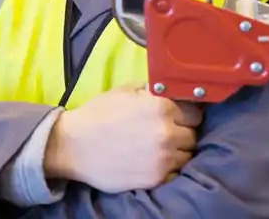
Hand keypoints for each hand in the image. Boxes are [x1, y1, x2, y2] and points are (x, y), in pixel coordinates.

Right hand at [44, 85, 202, 192]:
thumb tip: (169, 91)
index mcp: (161, 107)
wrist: (74, 145)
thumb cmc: (97, 114)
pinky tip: (150, 161)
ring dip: (176, 152)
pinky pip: (174, 173)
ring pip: (186, 156)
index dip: (184, 115)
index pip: (194, 114)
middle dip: (181, 133)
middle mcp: (167, 133)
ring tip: (157, 149)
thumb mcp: (123, 91)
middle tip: (164, 133)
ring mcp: (163, 158)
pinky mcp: (156, 178)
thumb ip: (150, 90)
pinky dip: (166, 168)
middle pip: (192, 136)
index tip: (175, 118)